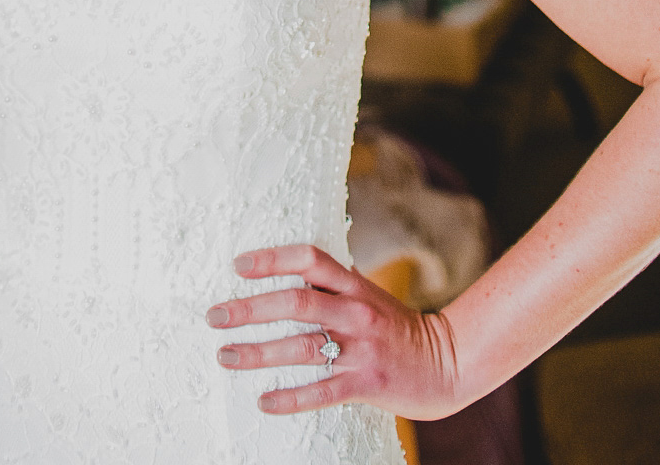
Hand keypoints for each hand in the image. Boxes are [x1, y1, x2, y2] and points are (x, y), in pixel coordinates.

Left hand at [206, 244, 458, 418]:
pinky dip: (289, 397)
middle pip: (296, 302)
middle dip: (250, 308)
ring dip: (258, 352)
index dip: (272, 259)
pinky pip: (320, 391)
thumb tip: (288, 269)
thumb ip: (332, 283)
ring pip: (301, 347)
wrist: (444, 362)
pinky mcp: (365, 383)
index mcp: (354, 284)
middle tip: (215, 315)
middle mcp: (355, 311)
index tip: (238, 266)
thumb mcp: (366, 294)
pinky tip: (263, 401)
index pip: (309, 259)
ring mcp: (360, 348)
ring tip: (226, 355)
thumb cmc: (395, 326)